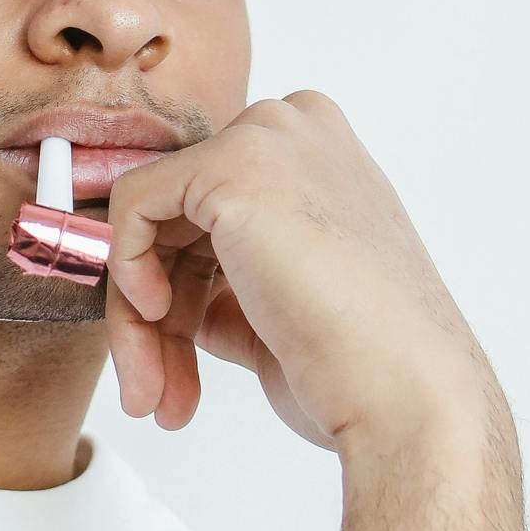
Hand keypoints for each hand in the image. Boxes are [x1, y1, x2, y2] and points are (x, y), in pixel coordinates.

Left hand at [102, 92, 509, 460]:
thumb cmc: (362, 368)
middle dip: (159, 315)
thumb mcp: (279, 309)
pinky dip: (126, 269)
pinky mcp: (234, 164)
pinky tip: (157, 320)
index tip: (176, 355)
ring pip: (152, 219)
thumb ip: (225, 283)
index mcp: (324, 162)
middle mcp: (301, 134)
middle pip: (181, 217)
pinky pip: (134, 204)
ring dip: (139, 319)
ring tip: (153, 396)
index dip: (185, 286)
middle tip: (156, 393)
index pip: (216, 213)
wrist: (403, 396)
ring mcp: (271, 140)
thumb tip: (156, 287)